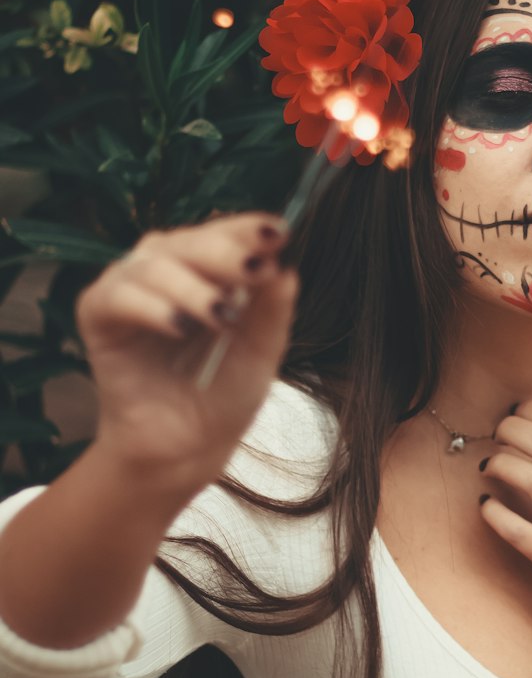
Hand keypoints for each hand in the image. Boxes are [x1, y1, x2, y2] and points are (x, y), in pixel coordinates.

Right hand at [76, 212, 298, 493]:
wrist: (186, 446)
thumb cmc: (224, 392)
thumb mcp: (261, 351)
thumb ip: (273, 310)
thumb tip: (287, 270)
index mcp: (208, 266)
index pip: (226, 233)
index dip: (249, 231)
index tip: (279, 234)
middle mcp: (166, 266)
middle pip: (191, 242)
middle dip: (225, 254)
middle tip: (254, 269)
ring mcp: (130, 286)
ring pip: (156, 265)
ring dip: (192, 288)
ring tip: (220, 316)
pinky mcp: (98, 312)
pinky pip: (119, 296)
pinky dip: (151, 308)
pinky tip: (179, 326)